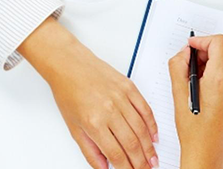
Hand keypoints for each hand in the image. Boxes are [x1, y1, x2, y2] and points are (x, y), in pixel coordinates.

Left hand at [20, 19, 157, 168]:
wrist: (69, 65)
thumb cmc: (68, 92)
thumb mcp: (74, 127)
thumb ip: (90, 150)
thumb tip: (104, 167)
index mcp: (94, 122)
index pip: (116, 153)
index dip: (127, 167)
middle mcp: (109, 110)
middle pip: (132, 143)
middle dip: (141, 161)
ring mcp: (122, 98)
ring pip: (141, 129)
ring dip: (149, 147)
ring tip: (153, 159)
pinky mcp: (130, 88)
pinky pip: (146, 110)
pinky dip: (152, 125)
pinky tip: (154, 136)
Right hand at [168, 35, 222, 168]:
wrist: (207, 152)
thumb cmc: (193, 130)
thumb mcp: (178, 94)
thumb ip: (178, 67)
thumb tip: (184, 53)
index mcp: (220, 80)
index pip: (219, 43)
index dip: (202, 40)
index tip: (191, 47)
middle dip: (205, 52)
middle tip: (189, 64)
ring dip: (211, 64)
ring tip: (194, 80)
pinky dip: (217, 76)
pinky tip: (204, 90)